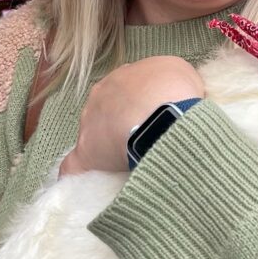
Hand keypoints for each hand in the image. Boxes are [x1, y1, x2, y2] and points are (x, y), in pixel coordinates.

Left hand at [61, 56, 204, 175]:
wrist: (162, 115)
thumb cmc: (174, 92)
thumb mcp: (183, 74)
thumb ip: (172, 82)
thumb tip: (174, 95)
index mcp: (124, 76)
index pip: (128, 89)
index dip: (141, 104)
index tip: (154, 117)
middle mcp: (102, 94)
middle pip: (109, 110)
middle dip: (122, 123)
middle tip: (144, 138)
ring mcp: (88, 123)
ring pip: (92, 135)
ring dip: (106, 146)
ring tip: (128, 161)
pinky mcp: (85, 153)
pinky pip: (75, 165)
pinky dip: (80, 173)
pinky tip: (88, 184)